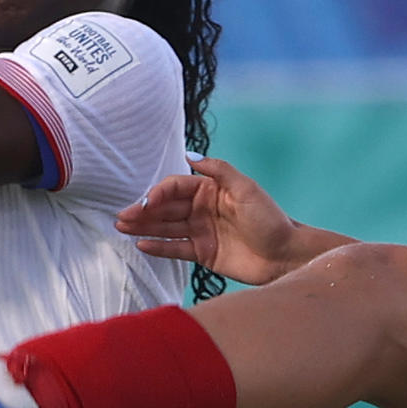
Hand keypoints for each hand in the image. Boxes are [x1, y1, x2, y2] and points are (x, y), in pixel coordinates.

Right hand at [116, 157, 305, 285]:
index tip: (146, 202)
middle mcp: (202, 209)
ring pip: (166, 228)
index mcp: (211, 190)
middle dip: (143, 211)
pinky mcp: (203, 253)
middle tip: (122, 217)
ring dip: (144, 227)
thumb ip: (218, 170)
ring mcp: (201, 231)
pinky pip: (175, 248)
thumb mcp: (246, 189)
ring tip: (121, 227)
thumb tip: (190, 153)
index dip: (158, 194)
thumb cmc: (270, 219)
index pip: (176, 187)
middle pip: (166, 208)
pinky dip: (158, 247)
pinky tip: (141, 244)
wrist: (285, 254)